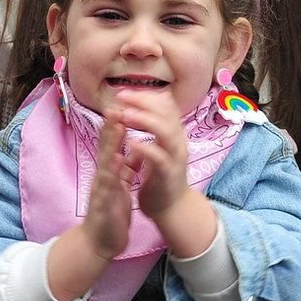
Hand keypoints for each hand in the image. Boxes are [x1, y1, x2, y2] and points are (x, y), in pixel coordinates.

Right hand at [81, 110, 135, 261]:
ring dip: (111, 144)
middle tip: (116, 104)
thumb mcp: (120, 186)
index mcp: (109, 172)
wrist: (99, 242)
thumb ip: (125, 168)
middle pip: (106, 148)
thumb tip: (133, 149)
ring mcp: (102, 190)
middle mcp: (102, 177)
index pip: (112, 145)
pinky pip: (110, 187)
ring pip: (106, 163)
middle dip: (111, 127)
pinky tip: (119, 161)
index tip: (124, 104)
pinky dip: (114, 173)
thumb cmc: (111, 212)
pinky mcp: (105, 205)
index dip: (117, 125)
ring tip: (117, 125)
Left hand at [115, 89, 190, 217]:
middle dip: (143, 101)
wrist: (171, 208)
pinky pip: (160, 157)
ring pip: (166, 131)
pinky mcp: (168, 173)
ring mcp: (175, 157)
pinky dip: (146, 148)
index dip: (146, 96)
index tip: (125, 92)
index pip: (165, 105)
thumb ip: (154, 128)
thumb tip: (142, 106)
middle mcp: (178, 141)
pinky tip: (131, 142)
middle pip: (167, 112)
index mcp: (174, 134)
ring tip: (126, 115)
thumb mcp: (159, 147)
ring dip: (146, 120)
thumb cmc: (161, 176)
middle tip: (122, 96)